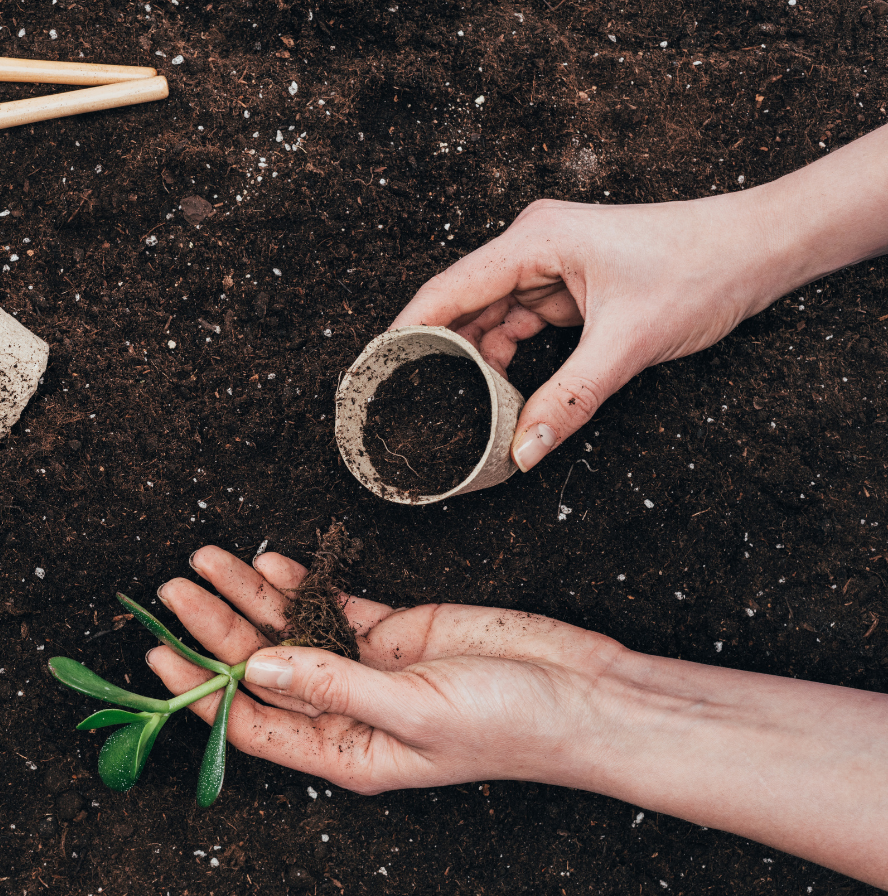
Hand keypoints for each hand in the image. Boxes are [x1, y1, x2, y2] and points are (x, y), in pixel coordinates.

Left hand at [149, 547, 887, 884]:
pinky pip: (331, 604)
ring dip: (247, 595)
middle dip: (213, 627)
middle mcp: (346, 712)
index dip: (201, 690)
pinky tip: (267, 560)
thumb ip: (331, 685)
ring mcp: (369, 667)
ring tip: (203, 560)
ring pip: (289, 629)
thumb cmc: (510, 725)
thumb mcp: (414, 712)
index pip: (252, 722)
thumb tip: (256, 670)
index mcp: (345, 753)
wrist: (584, 693)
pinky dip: (299, 581)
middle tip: (171, 588)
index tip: (157, 656)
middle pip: (261, 667)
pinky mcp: (396, 630)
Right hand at [392, 191, 785, 471]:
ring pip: (494, 318)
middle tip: (410, 400)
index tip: (374, 369)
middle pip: (464, 304)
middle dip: (441, 353)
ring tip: (457, 405)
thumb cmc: (701, 269)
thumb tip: (525, 449)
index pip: (448, 289)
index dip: (407, 331)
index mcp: (535, 240)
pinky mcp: (572, 283)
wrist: (760, 248)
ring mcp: (553, 264)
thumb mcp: (629, 344)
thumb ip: (571, 398)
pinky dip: (510, 356)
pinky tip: (503, 390)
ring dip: (479, 360)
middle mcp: (534, 245)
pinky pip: (524, 322)